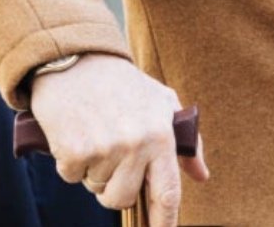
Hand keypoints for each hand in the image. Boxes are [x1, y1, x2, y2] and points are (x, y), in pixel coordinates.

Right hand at [29, 53, 209, 226]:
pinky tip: (78, 134)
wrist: (78, 63)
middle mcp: (136, 144)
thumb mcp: (163, 103)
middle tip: (113, 157)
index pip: (168, 191)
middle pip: (123, 199)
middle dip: (116, 188)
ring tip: (98, 136)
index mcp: (161, 134)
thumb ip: (185, 142)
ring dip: (94, 172)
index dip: (166, 221)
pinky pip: (72, 177)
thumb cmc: (125, 86)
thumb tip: (202, 175)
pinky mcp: (73, 150)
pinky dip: (72, 162)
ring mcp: (104, 148)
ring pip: (96, 189)